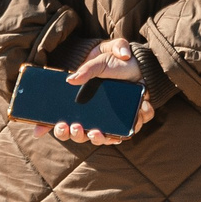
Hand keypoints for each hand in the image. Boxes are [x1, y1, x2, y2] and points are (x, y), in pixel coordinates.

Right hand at [34, 38, 154, 145]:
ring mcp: (111, 120)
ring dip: (97, 138)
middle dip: (76, 134)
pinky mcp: (127, 121)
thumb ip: (87, 69)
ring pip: (101, 138)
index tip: (60, 126)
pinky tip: (121, 129)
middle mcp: (95, 115)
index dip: (58, 128)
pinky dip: (122, 133)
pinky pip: (124, 133)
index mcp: (82, 103)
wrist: (142, 65)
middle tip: (75, 127)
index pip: (64, 121)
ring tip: (95, 132)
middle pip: (80, 134)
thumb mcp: (100, 62)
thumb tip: (71, 80)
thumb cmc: (116, 64)